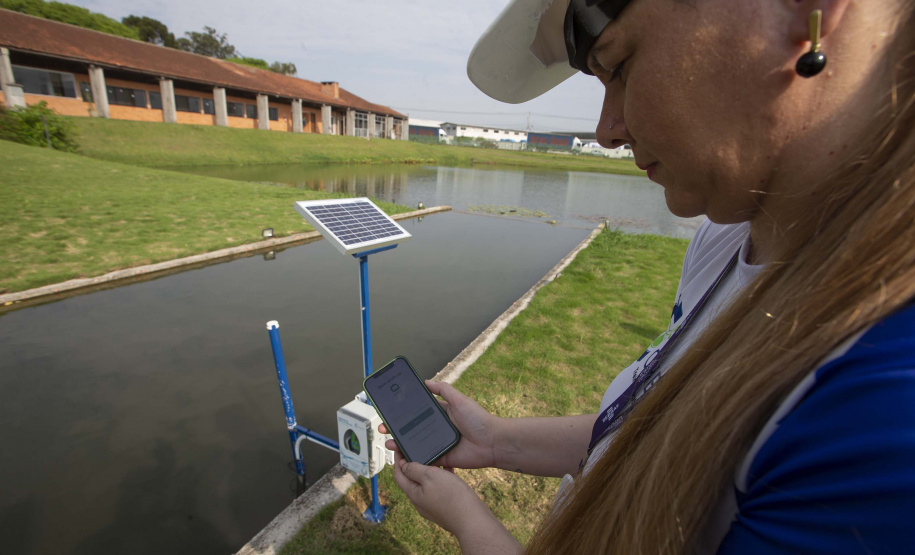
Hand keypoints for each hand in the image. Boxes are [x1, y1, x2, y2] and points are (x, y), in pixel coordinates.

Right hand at [379, 380, 497, 468]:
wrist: (492, 442)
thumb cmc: (478, 419)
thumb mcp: (460, 400)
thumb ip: (443, 389)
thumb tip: (426, 381)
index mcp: (440, 415)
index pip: (417, 413)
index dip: (402, 413)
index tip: (388, 411)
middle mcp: (436, 429)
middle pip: (411, 429)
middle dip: (395, 429)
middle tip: (383, 428)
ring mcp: (437, 444)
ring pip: (414, 445)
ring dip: (399, 444)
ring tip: (388, 442)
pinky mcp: (440, 459)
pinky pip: (423, 459)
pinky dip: (412, 459)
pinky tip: (400, 457)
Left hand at [393, 455, 493, 536]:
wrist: (473, 520)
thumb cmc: (452, 498)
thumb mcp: (430, 476)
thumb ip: (415, 470)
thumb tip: (404, 466)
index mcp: (414, 494)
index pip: (399, 476)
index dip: (398, 461)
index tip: (399, 448)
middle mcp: (421, 502)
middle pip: (412, 480)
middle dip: (414, 465)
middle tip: (419, 450)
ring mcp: (434, 506)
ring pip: (427, 484)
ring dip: (429, 471)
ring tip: (436, 457)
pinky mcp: (445, 507)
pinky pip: (439, 489)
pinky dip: (441, 478)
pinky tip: (450, 470)